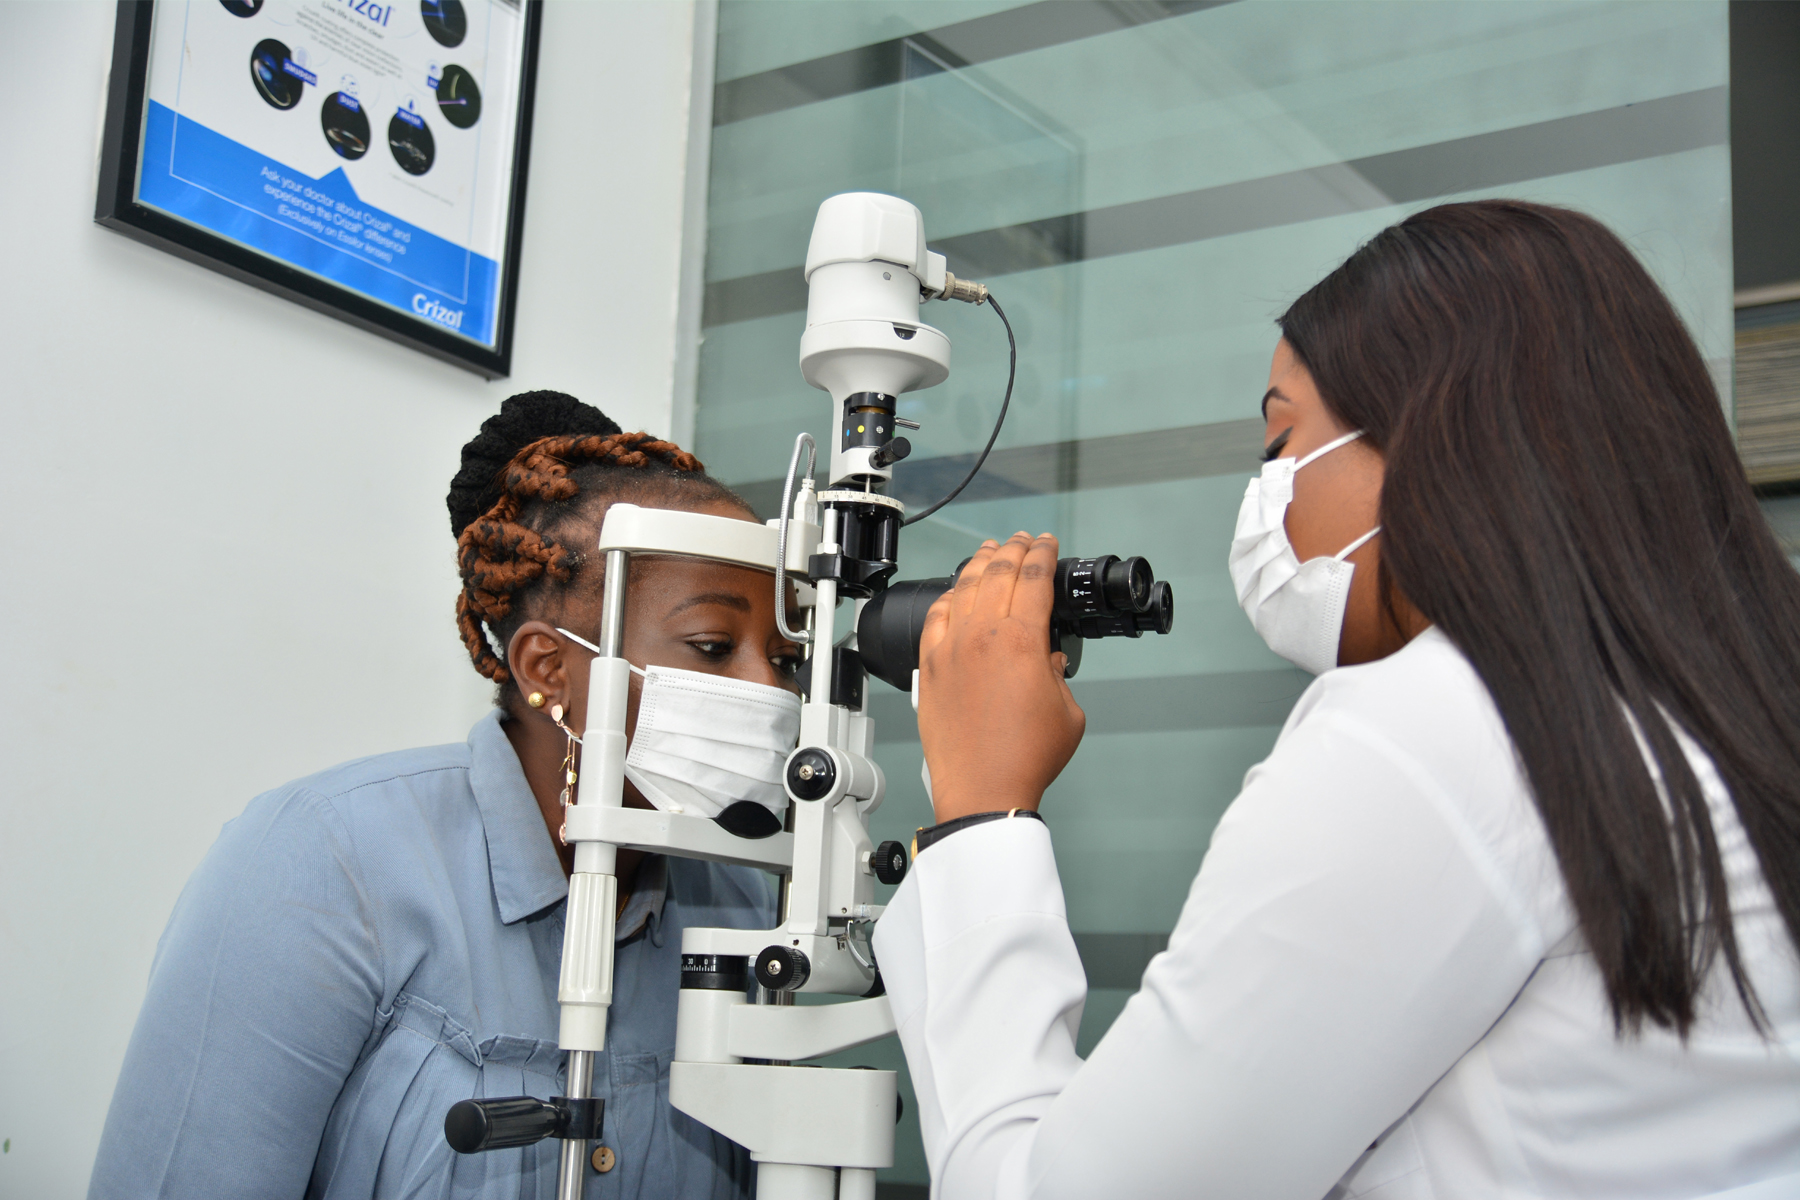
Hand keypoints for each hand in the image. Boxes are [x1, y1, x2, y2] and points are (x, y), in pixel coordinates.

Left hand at [916, 532, 1086, 822]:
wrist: (983, 788)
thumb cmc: (1025, 757)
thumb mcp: (1067, 711)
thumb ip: (1059, 674)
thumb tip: (1049, 659)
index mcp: (1023, 640)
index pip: (1035, 578)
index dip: (1045, 554)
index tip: (1049, 544)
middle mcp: (983, 636)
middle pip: (999, 572)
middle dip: (1016, 548)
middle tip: (1024, 540)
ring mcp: (951, 649)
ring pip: (964, 587)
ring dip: (981, 562)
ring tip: (991, 550)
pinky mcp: (928, 667)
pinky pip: (935, 617)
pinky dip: (947, 596)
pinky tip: (954, 591)